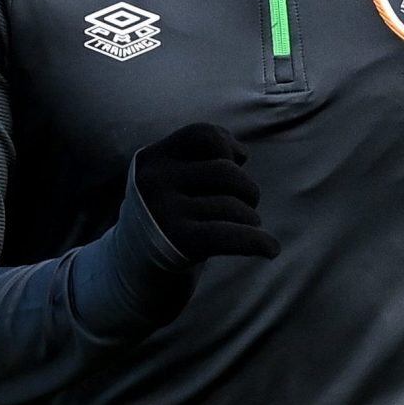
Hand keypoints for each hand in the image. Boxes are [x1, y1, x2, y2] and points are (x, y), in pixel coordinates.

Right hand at [130, 123, 279, 262]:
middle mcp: (154, 182)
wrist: (132, 270)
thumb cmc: (168, 217)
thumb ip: (201, 160)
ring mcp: (164, 212)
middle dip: (248, 189)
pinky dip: (258, 242)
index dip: (230, 145)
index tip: (238, 161)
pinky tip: (271, 250)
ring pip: (234, 206)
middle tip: (247, 205)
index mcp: (152, 159)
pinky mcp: (179, 242)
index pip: (204, 135)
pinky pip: (230, 235)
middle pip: (227, 171)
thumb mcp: (171, 181)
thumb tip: (240, 154)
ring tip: (245, 229)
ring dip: (251, 219)